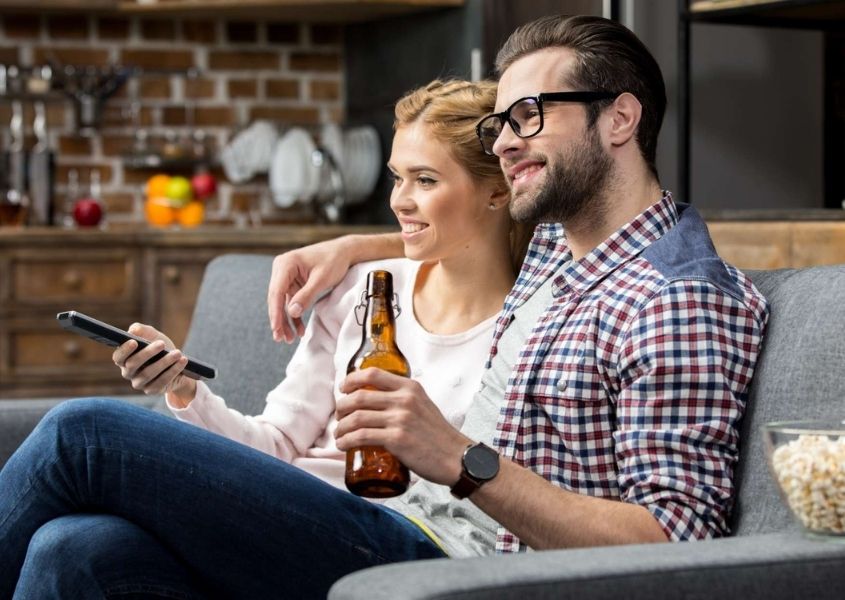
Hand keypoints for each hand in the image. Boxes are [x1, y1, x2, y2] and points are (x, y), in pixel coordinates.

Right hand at [111, 323, 195, 405]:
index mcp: (124, 359)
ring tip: (177, 353)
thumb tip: (133, 330)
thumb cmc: (160, 347)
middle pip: (133, 364)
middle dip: (148, 353)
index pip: (118, 357)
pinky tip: (182, 361)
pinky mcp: (152, 390)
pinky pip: (161, 382)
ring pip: (148, 374)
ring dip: (164, 362)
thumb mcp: (152, 335)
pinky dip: (173, 371)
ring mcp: (139, 383)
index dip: (124, 350)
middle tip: (162, 344)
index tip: (134, 342)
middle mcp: (128, 373)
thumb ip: (141, 330)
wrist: (177, 362)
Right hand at [267, 237, 355, 343]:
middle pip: (276, 299)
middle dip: (279, 320)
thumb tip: (291, 312)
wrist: (344, 252)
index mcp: (286, 264)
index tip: (276, 329)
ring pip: (283, 303)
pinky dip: (295, 316)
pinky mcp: (294, 283)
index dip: (276, 312)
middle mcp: (282, 269)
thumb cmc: (334, 261)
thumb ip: (306, 295)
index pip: (276, 292)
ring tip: (288, 339)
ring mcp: (287, 277)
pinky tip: (298, 330)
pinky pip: (292, 302)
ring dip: (286, 321)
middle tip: (280, 339)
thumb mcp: (322, 279)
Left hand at [335, 368, 469, 485]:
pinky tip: (343, 445)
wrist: (456, 458)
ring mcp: (400, 419)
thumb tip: (378, 402)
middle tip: (339, 416)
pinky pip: (361, 437)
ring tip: (339, 434)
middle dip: (341, 407)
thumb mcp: (423, 405)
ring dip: (341, 427)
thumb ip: (404, 400)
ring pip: (357, 417)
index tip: (343, 389)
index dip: (351, 380)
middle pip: (359, 396)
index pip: (372, 374)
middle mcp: (404, 400)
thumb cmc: (438, 435)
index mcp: (410, 387)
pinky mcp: (396, 439)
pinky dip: (346, 441)